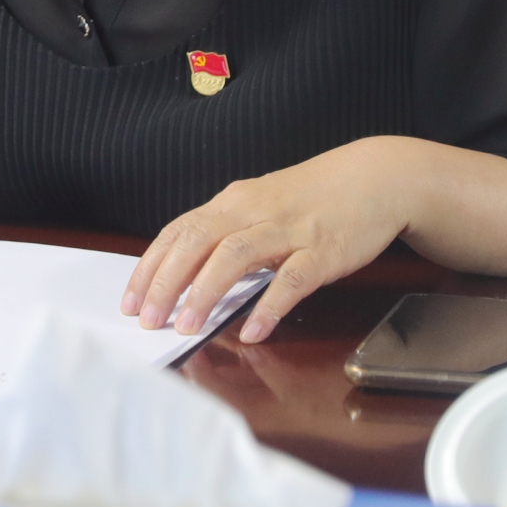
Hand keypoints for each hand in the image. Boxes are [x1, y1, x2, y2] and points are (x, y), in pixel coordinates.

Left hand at [120, 137, 506, 344]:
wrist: (375, 177)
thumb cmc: (315, 198)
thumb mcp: (262, 208)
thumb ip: (229, 235)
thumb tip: (190, 273)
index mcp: (234, 202)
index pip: (179, 231)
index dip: (151, 266)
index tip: (131, 300)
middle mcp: (253, 211)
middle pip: (197, 241)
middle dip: (166, 282)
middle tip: (148, 321)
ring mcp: (288, 229)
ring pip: (234, 256)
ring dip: (205, 292)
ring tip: (186, 327)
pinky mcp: (323, 249)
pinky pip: (291, 278)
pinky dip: (268, 304)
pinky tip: (253, 330)